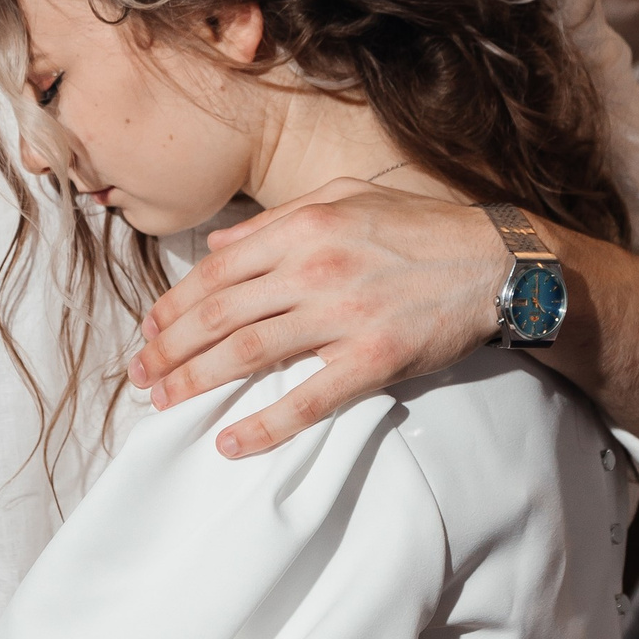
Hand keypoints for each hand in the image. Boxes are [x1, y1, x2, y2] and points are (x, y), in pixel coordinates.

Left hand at [130, 181, 511, 457]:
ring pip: (247, 353)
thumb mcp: (347, 196)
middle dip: (170, 348)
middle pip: (219, 313)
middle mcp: (314, 267)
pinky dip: (264, 425)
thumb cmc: (422, 227)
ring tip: (164, 403)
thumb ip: (277, 219)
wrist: (496, 261)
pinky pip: (307, 399)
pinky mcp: (373, 358)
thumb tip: (219, 243)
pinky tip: (230, 442)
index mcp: (304, 226)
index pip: (217, 270)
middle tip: (141, 375)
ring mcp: (343, 314)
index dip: (175, 303)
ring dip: (196, 382)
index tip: (150, 330)